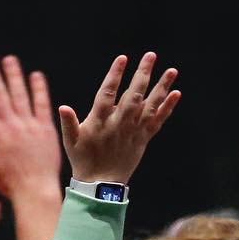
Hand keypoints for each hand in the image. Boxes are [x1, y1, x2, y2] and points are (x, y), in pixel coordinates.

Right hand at [0, 52, 60, 201]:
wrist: (35, 190)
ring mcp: (29, 125)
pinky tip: (35, 75)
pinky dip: (39, 90)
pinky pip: (41, 105)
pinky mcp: (45, 128)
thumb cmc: (7, 182)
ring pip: (19, 95)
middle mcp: (10, 125)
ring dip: (13, 75)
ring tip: (8, 59)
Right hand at [58, 52, 179, 184]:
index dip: (115, 75)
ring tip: (171, 70)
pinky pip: (158, 120)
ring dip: (162, 86)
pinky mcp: (144, 138)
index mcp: (100, 120)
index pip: (108, 92)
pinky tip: (176, 93)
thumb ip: (67, 123)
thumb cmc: (83, 160)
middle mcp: (120, 123)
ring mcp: (134, 130)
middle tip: (151, 55)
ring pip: (150, 105)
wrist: (101, 184)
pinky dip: (168, 107)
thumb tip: (62, 106)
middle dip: (143, 73)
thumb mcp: (70, 141)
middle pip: (134, 94)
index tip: (122, 58)